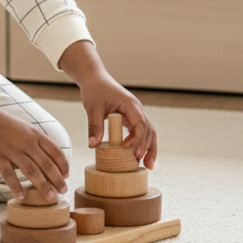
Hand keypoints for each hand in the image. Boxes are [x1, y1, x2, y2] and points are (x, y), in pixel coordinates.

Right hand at [0, 90, 67, 201]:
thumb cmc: (5, 125)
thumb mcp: (25, 128)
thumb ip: (37, 142)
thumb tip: (51, 161)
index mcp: (34, 134)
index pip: (54, 150)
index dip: (63, 164)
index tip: (67, 176)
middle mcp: (26, 142)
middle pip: (46, 163)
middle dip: (57, 179)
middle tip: (63, 192)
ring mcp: (12, 150)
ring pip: (31, 171)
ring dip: (43, 186)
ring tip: (51, 198)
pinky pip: (9, 175)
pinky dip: (16, 187)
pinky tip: (22, 198)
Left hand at [59, 41, 157, 168]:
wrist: (93, 77)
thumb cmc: (94, 89)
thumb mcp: (93, 108)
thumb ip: (94, 126)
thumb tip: (92, 146)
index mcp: (130, 104)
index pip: (141, 125)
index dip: (137, 139)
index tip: (127, 149)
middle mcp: (136, 108)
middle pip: (150, 130)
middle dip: (149, 148)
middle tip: (145, 165)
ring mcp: (134, 112)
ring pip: (148, 131)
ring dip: (149, 147)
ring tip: (148, 165)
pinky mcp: (130, 116)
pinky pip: (140, 130)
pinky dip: (142, 142)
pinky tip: (138, 155)